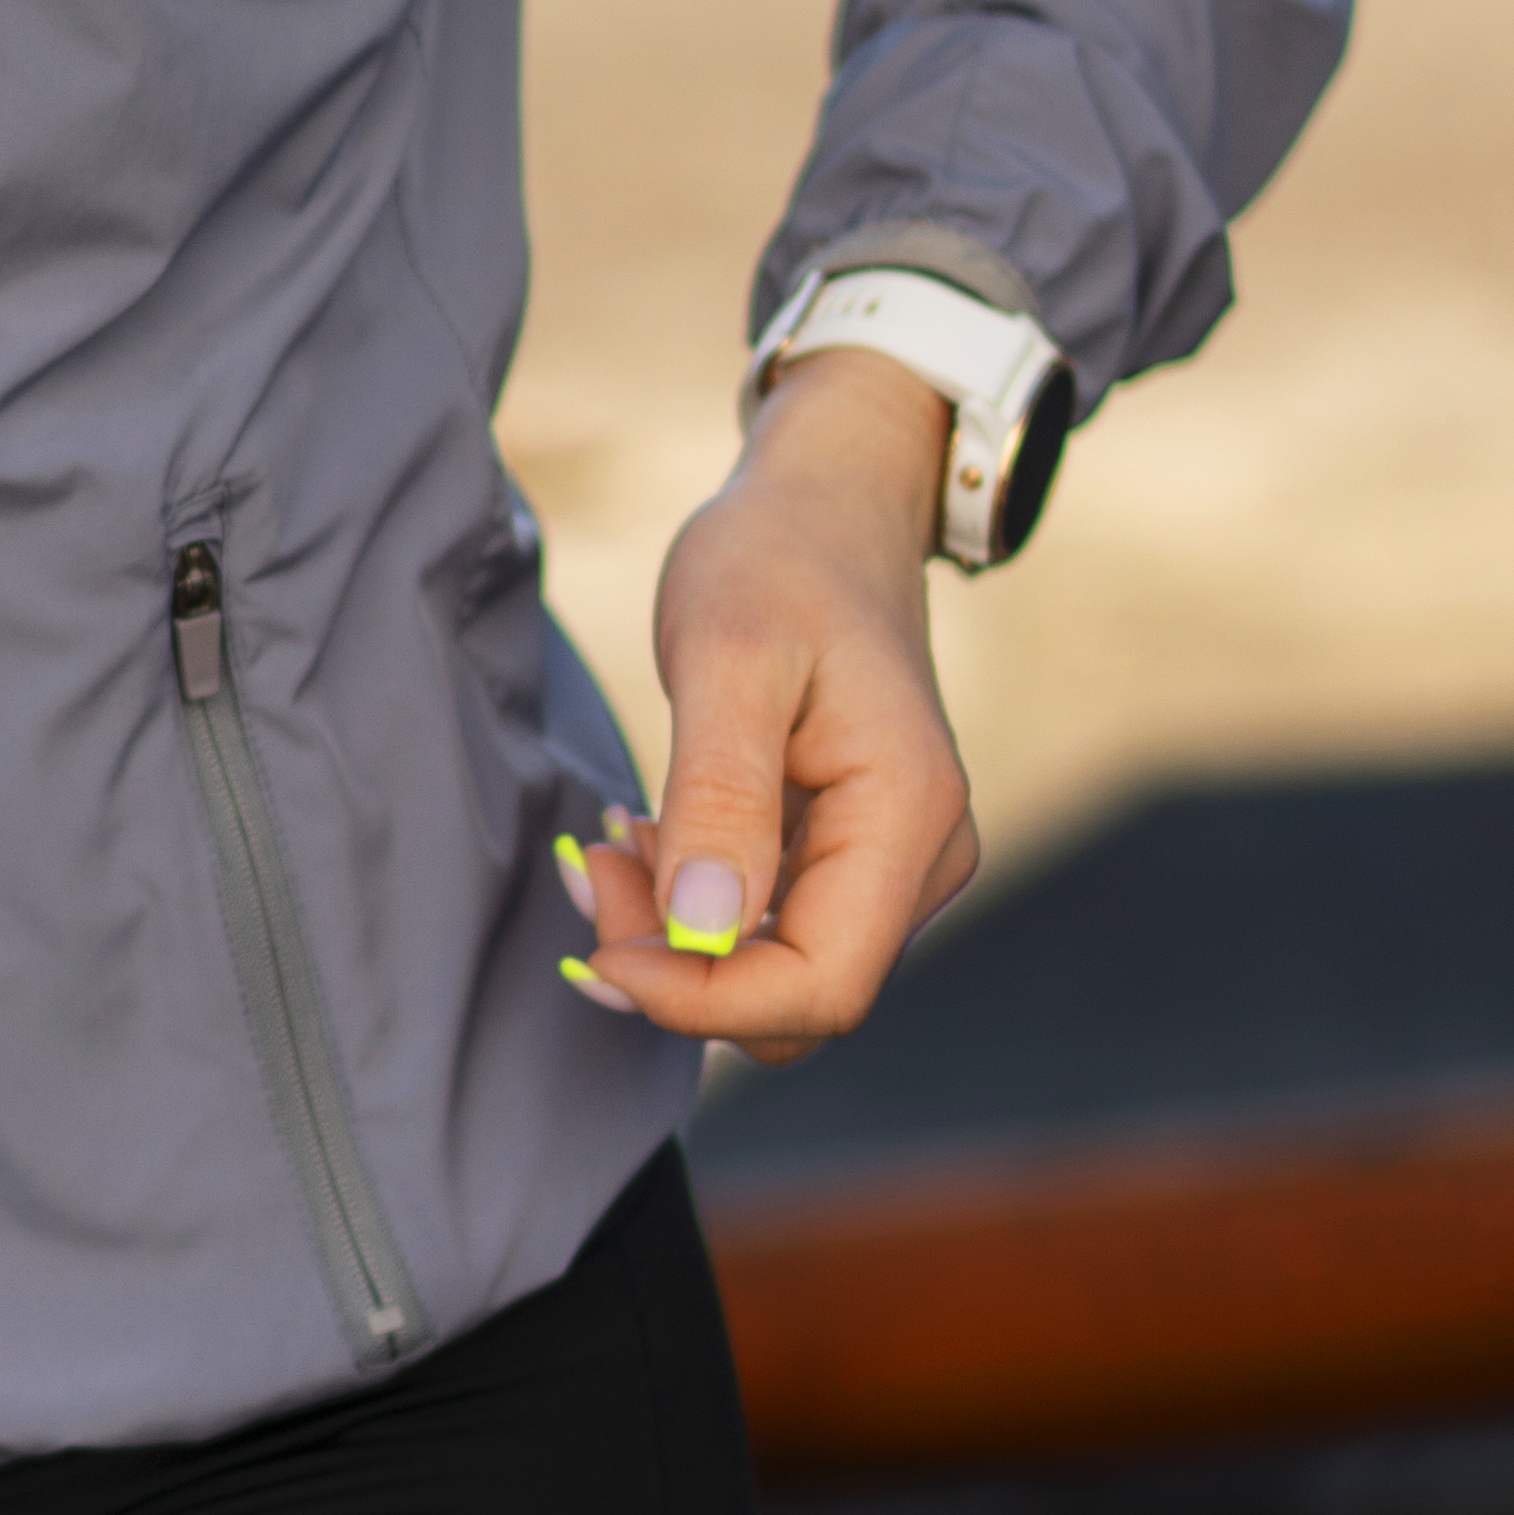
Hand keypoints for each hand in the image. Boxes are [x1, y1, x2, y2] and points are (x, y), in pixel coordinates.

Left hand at [556, 350, 979, 1066]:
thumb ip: (720, 794)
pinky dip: (692, 913)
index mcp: (909, 817)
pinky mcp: (853, 860)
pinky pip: (772, 934)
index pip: (821, 988)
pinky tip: (645, 842)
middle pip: (797, 1000)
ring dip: (674, 943)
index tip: (601, 947)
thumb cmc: (775, 565)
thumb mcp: (728, 657)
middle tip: (590, 865)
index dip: (703, 1000)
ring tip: (608, 844)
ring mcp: (894, 865)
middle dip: (677, 970)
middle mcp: (923, 859)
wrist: (824, 514)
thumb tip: (704, 927)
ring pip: (776, 977)